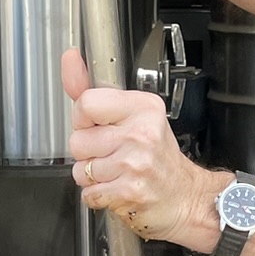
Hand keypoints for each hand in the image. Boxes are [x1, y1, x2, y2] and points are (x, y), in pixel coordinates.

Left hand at [64, 50, 222, 248]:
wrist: (184, 196)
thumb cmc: (158, 157)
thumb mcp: (134, 116)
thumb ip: (95, 93)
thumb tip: (70, 59)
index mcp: (142, 107)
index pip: (86, 103)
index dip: (83, 120)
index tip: (99, 126)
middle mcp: (141, 133)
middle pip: (78, 140)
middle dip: (88, 152)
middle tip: (113, 154)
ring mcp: (136, 163)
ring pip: (81, 170)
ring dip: (93, 177)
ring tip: (117, 173)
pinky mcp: (130, 191)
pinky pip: (89, 193)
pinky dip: (98, 196)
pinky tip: (118, 188)